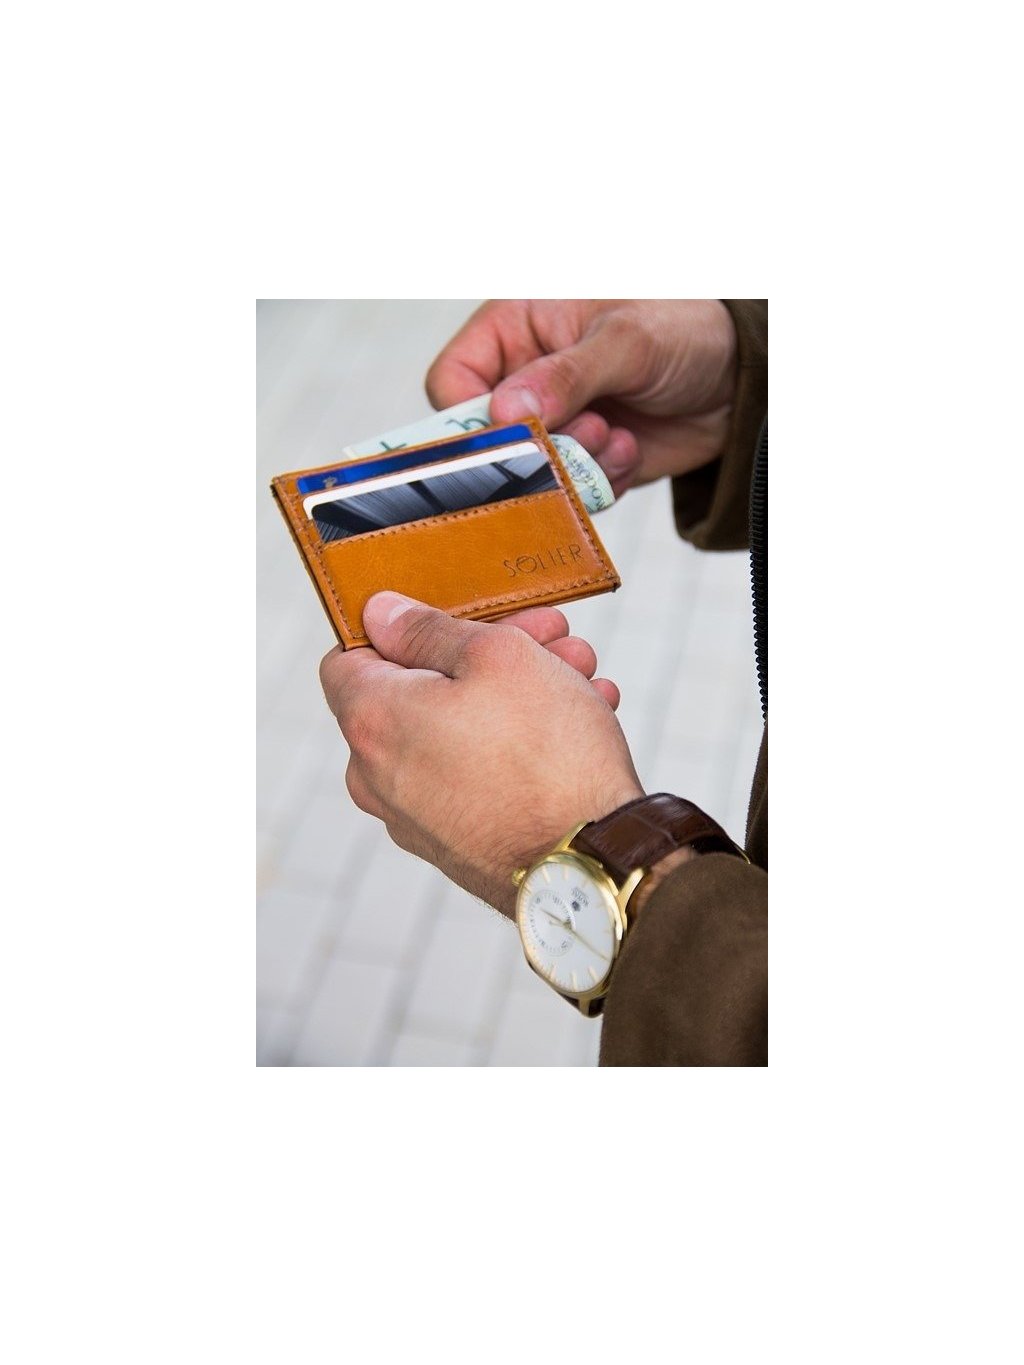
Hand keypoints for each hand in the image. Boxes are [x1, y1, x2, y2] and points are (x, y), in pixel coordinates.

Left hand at [319, 594, 643, 916]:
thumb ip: (428, 629)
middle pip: (420, 689)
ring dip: (516, 694)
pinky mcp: (454, 845)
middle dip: (488, 652)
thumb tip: (380, 614)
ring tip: (580, 675)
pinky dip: (516, 745)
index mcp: (371, 720)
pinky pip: (475, 775)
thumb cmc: (547, 756)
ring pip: (457, 730)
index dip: (403, 624)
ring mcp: (414, 817)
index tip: (457, 614)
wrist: (594, 865)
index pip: (351, 652)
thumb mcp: (497, 658)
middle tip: (550, 635)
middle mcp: (377, 775)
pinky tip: (578, 721)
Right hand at [426, 300, 737, 496]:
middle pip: (484, 438)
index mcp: (515, 328)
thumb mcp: (625, 341)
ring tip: (613, 437)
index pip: (452, 381)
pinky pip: (568, 490)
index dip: (468, 416)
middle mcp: (524, 377)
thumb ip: (565, 375)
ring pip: (526, 473)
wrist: (740, 375)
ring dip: (571, 466)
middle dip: (530, 448)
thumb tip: (504, 412)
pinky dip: (600, 481)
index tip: (505, 431)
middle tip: (580, 434)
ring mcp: (552, 423)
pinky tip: (630, 449)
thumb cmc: (682, 327)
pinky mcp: (581, 461)